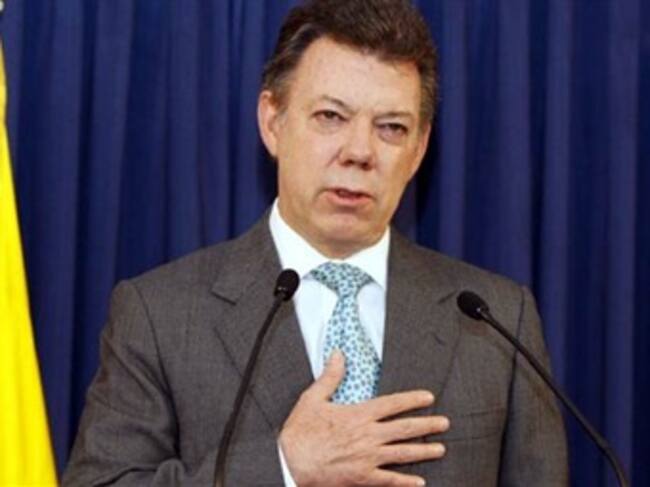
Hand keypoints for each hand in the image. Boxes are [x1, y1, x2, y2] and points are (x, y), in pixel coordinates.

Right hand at [279, 350, 449, 486]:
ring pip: (403, 453)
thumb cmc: (300, 432)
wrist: (289, 463)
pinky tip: (419, 482)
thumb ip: (330, 377)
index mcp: (358, 415)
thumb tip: (337, 355)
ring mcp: (368, 458)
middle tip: (444, 423)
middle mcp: (368, 436)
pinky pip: (389, 481)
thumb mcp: (312, 399)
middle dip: (427, 425)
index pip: (392, 404)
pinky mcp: (362, 478)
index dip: (412, 400)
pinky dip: (406, 482)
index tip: (428, 398)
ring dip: (423, 451)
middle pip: (405, 428)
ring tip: (440, 449)